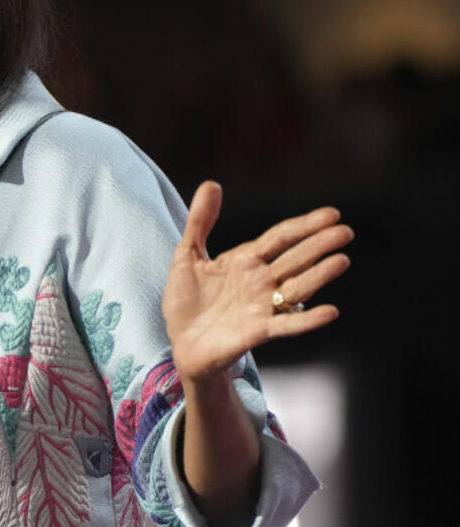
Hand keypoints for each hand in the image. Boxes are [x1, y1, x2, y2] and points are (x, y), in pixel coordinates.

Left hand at [163, 181, 352, 383]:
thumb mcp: (187, 255)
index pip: (281, 238)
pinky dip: (308, 319)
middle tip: (345, 231)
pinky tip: (330, 311)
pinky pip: (287, 324)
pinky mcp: (258, 331)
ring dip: (319, 276)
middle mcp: (261, 281)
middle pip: (295, 259)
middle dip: (319, 245)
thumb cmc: (187, 300)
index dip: (304, 225)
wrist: (181, 342)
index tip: (331, 214)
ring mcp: (263, 306)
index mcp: (247, 260)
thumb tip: (211, 184)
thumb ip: (200, 221)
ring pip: (297, 288)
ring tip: (341, 260)